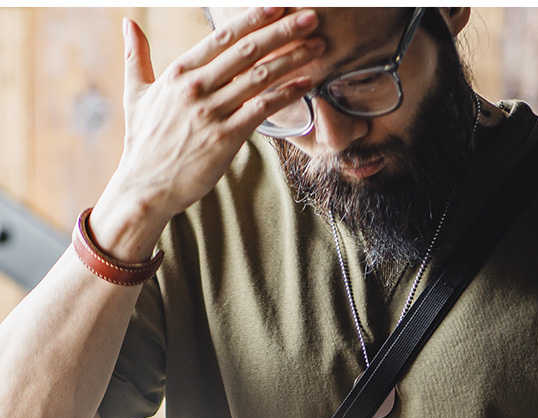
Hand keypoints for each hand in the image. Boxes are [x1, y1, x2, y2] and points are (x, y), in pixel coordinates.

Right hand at [91, 7, 324, 257]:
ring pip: (260, 77)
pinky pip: (262, 110)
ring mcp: (212, 113)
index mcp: (179, 72)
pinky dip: (286, 94)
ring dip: (293, 58)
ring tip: (318, 45)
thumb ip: (137, 56)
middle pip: (248, 50)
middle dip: (283, 30)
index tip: (278, 5)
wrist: (146, 187)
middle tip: (311, 15)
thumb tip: (128, 23)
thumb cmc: (144, 143)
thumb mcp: (136, 93)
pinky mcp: (225, 139)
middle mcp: (197, 87)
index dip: (253, 18)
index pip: (223, 36)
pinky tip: (307, 83)